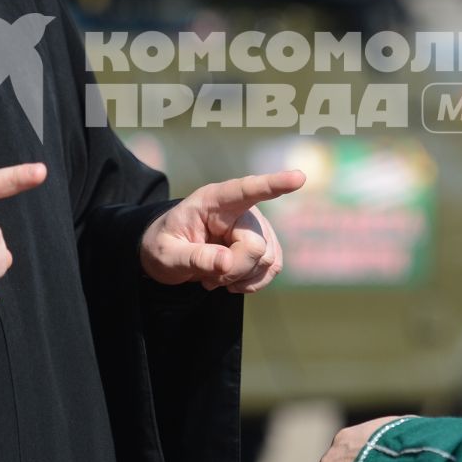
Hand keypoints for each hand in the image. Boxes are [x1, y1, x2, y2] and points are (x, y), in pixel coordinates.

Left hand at [140, 170, 304, 291]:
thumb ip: (194, 257)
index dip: (273, 184)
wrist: (170, 256)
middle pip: (256, 246)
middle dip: (233, 270)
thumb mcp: (166, 255)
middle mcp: (241, 209)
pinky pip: (272, 269)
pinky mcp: (265, 246)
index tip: (298, 178)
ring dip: (240, 277)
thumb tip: (227, 263)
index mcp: (213, 201)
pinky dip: (251, 282)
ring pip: (268, 261)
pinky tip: (231, 280)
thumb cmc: (163, 247)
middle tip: (207, 277)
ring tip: (214, 274)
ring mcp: (256, 227)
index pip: (246, 190)